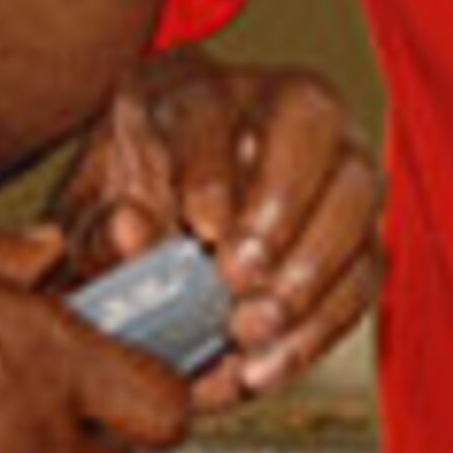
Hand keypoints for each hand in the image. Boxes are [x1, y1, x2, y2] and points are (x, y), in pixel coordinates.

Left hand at [53, 48, 383, 405]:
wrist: (148, 245)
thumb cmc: (117, 217)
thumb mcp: (87, 220)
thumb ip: (97, 228)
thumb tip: (131, 233)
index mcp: (186, 90)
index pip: (210, 102)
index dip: (210, 166)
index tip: (200, 228)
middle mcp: (270, 102)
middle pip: (309, 114)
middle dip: (281, 200)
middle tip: (238, 277)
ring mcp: (328, 157)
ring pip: (356, 187)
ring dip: (312, 266)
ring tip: (252, 328)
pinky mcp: (356, 225)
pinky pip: (366, 265)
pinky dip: (323, 322)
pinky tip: (270, 362)